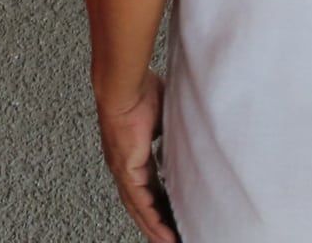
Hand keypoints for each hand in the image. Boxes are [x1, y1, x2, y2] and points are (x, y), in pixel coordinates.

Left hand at [96, 71, 176, 242]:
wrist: (125, 84)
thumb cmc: (140, 91)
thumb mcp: (164, 118)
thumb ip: (173, 132)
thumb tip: (189, 135)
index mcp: (132, 153)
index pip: (148, 186)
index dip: (159, 202)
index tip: (172, 215)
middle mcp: (124, 164)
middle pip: (141, 203)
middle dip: (157, 222)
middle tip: (171, 237)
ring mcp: (122, 168)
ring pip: (138, 207)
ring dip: (154, 227)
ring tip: (169, 242)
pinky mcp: (125, 168)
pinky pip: (139, 202)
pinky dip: (151, 220)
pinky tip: (162, 234)